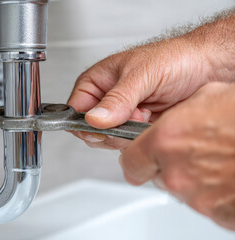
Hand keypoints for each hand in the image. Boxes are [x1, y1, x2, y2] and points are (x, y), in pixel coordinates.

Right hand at [68, 17, 234, 149]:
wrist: (207, 69)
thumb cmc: (175, 59)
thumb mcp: (142, 75)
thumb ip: (118, 98)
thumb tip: (95, 119)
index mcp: (97, 82)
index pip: (75, 110)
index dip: (84, 122)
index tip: (102, 126)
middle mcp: (106, 100)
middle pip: (90, 130)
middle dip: (110, 130)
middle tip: (130, 117)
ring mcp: (122, 116)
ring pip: (108, 140)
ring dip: (125, 134)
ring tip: (144, 115)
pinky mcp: (137, 128)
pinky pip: (127, 144)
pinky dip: (137, 140)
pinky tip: (150, 123)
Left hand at [121, 82, 234, 229]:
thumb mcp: (205, 97)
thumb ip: (175, 116)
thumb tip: (168, 121)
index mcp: (166, 141)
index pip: (129, 161)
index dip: (136, 158)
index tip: (141, 156)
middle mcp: (176, 172)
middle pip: (155, 177)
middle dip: (166, 165)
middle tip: (189, 152)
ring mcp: (197, 196)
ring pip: (180, 190)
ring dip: (191, 178)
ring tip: (216, 159)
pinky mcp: (219, 213)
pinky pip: (205, 204)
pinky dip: (212, 193)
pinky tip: (226, 173)